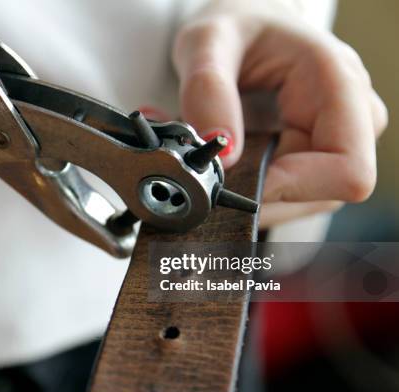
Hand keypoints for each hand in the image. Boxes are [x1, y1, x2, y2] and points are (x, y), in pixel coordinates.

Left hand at [172, 0, 386, 226]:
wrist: (248, 23)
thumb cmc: (236, 26)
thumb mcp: (208, 40)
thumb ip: (208, 89)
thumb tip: (224, 156)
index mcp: (338, 84)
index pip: (347, 170)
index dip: (291, 188)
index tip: (235, 180)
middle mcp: (352, 119)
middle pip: (320, 194)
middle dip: (258, 192)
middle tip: (207, 171)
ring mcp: (337, 141)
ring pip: (300, 202)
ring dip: (249, 192)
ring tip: (212, 159)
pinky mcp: (316, 157)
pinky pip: (287, 195)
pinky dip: (250, 188)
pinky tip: (226, 164)